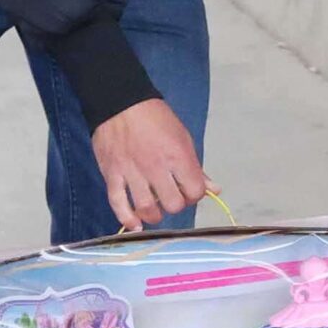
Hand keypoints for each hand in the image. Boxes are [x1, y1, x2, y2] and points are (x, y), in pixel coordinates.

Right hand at [91, 99, 211, 231]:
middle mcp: (156, 168)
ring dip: (154, 215)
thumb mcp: (183, 137)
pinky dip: (126, 218)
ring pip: (147, 209)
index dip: (194, 195)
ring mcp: (132, 172)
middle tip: (170, 197)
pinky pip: (118, 203)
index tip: (188, 191)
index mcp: (178, 157)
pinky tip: (134, 224)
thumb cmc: (155, 118)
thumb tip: (214, 190)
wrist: (120, 102)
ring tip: (154, 210)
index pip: (195, 191)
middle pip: (173, 204)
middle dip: (175, 204)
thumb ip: (196, 167)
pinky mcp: (112, 174)